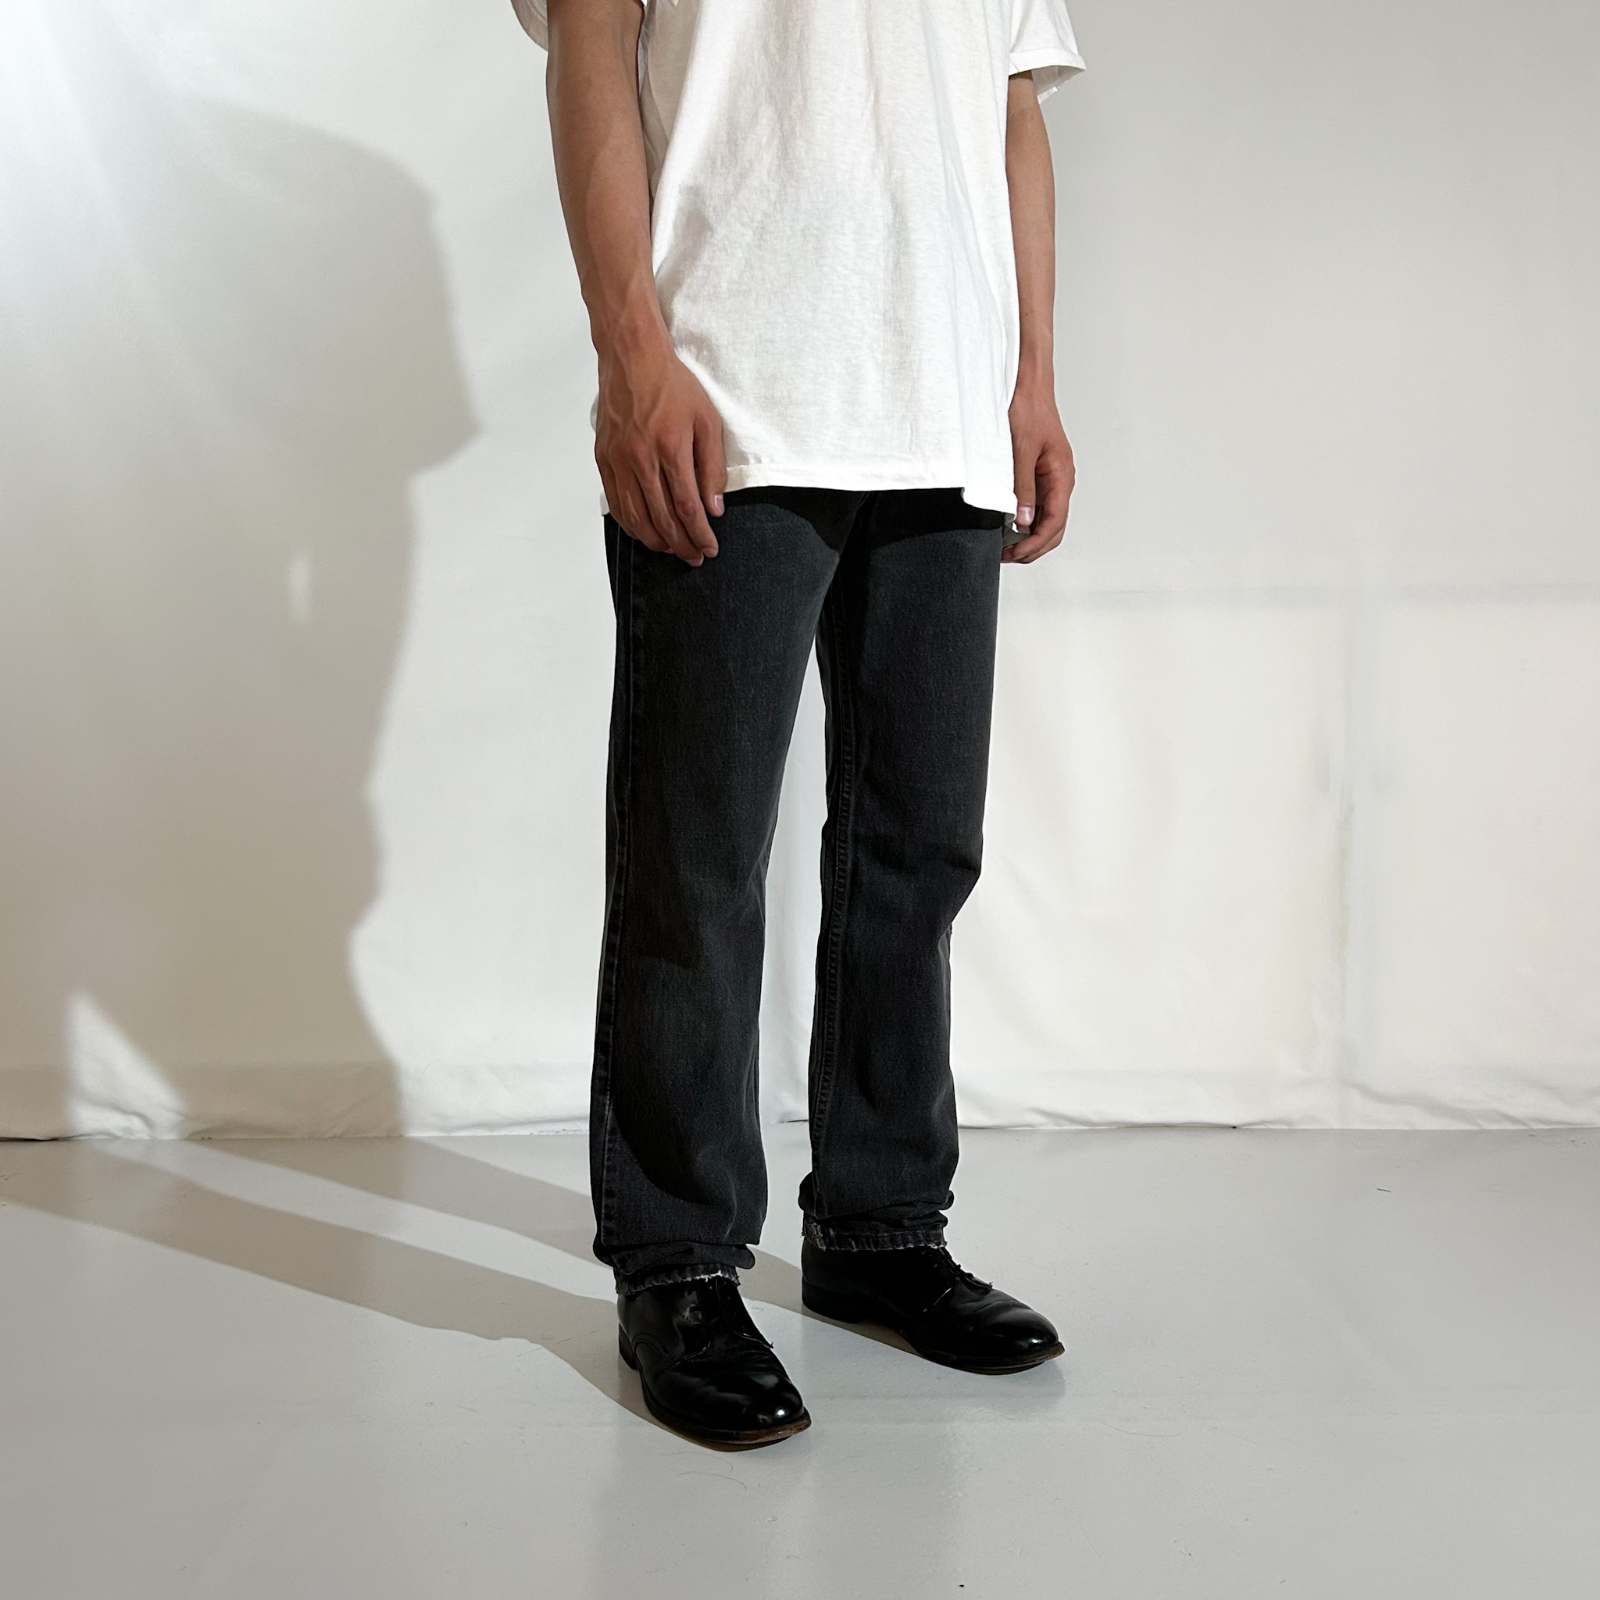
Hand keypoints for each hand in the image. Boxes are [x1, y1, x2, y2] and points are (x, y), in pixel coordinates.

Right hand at [595, 339, 726, 564]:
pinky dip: (630, 524)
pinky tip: (644, 532)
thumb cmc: (673, 385)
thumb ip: (712, 467)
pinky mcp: (603, 458)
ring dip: (655, 540)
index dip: (699, 534)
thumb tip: (714, 508)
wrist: (632, 358)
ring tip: (672, 549)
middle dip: (681, 544)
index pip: (687, 507)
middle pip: (662, 518)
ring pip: (635, 516)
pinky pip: (616, 502)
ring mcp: (618, 460)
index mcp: (671, 448)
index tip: (710, 548)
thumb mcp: (707, 420)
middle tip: (694, 557)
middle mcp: (641, 459)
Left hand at [1005, 382, 1075, 563]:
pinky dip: (1025, 521)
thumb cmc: (1027, 409)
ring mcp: (1051, 478)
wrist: (1027, 385)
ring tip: (1004, 546)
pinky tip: (1007, 526)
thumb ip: (1022, 487)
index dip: (1035, 544)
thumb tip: (1024, 522)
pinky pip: (1037, 506)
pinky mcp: (1039, 474)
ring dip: (1028, 537)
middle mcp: (1060, 480)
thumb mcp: (1020, 450)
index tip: (1013, 554)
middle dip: (1032, 547)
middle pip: (1054, 527)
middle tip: (1005, 556)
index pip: (1054, 522)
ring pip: (1046, 520)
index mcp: (1061, 475)